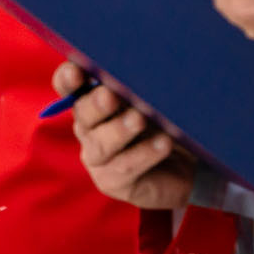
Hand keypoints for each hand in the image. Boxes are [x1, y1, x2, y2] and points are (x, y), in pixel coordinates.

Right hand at [53, 61, 196, 210]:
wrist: (185, 166)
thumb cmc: (166, 123)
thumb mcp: (155, 100)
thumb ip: (142, 86)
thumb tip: (145, 72)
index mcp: (91, 100)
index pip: (68, 86)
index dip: (68, 79)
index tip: (78, 72)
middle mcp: (88, 127)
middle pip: (83, 113)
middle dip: (96, 104)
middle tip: (110, 96)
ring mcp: (97, 156)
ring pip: (101, 143)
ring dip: (119, 130)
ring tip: (140, 120)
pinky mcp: (110, 181)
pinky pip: (124, 168)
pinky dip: (144, 154)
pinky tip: (163, 143)